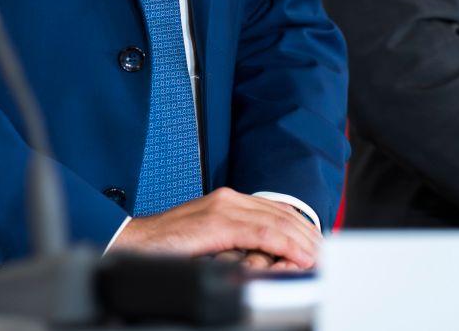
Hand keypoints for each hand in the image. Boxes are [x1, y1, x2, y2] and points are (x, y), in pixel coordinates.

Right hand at [111, 189, 320, 269]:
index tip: (317, 245)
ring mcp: (222, 208)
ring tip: (319, 258)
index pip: (275, 211)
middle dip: (308, 234)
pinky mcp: (216, 223)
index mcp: (227, 202)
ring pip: (276, 221)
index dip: (300, 227)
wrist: (131, 244)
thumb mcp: (209, 243)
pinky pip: (260, 232)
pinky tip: (298, 256)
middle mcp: (228, 199)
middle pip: (281, 213)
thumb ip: (235, 244)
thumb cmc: (166, 248)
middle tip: (327, 254)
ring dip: (302, 241)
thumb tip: (264, 259)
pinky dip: (284, 244)